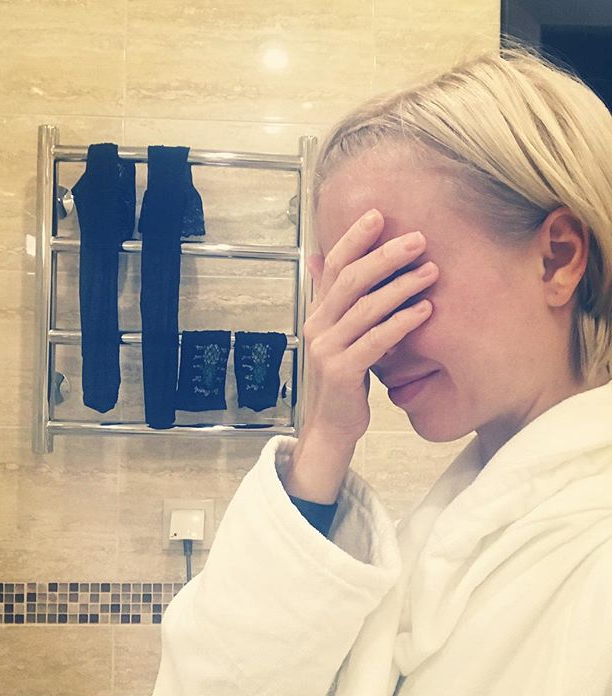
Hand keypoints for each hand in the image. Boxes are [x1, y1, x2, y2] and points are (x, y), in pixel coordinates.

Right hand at [302, 208, 438, 444]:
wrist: (332, 426)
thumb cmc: (345, 378)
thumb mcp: (342, 336)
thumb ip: (344, 304)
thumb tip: (337, 266)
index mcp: (318, 313)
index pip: (333, 267)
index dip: (353, 239)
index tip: (378, 215)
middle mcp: (317, 326)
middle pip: (350, 281)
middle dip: (385, 256)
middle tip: (418, 239)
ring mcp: (327, 349)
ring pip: (366, 308)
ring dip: (401, 286)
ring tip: (431, 271)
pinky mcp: (342, 371)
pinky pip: (375, 340)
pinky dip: (401, 322)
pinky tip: (424, 310)